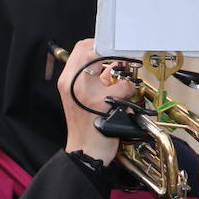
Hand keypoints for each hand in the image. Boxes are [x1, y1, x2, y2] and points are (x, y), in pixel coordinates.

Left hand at [58, 38, 135, 164]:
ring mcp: (74, 87)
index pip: (88, 49)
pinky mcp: (81, 94)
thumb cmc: (96, 133)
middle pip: (85, 51)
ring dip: (105, 61)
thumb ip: (122, 85)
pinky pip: (93, 76)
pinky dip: (105, 75)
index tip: (120, 48)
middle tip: (120, 54)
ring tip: (121, 67)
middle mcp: (70, 80)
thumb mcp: (114, 103)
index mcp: (74, 79)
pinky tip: (117, 79)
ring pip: (89, 62)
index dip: (107, 46)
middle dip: (105, 50)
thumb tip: (128, 79)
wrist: (89, 151)